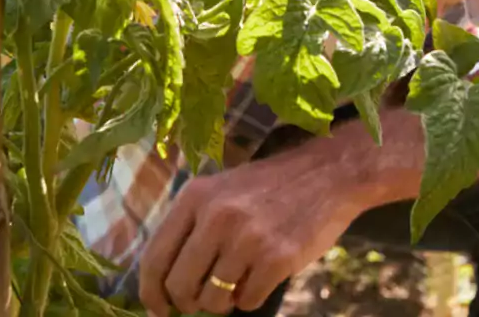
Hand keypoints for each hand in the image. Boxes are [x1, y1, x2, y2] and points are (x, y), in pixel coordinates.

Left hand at [138, 146, 371, 315]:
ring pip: (213, 299)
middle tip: (200, 302)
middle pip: (180, 286)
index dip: (151, 292)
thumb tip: (164, 284)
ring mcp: (248, 238)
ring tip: (234, 285)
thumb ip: (191, 228)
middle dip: (187, 303)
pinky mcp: (277, 258)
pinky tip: (259, 279)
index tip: (159, 308)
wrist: (327, 174)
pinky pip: (247, 301)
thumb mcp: (220, 191)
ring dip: (221, 303)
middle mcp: (216, 216)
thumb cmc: (268, 187)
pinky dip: (249, 299)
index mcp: (194, 197)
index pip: (154, 258)